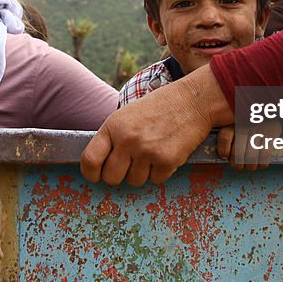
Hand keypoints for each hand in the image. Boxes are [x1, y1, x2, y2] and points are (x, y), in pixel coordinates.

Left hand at [81, 64, 230, 185]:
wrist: (192, 101)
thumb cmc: (159, 108)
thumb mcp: (127, 116)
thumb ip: (112, 138)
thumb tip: (98, 166)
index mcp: (113, 126)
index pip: (90, 160)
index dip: (91, 173)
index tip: (96, 176)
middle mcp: (127, 139)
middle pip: (111, 178)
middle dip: (120, 175)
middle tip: (130, 164)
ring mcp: (147, 151)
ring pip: (135, 181)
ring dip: (143, 172)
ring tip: (153, 151)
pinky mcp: (167, 161)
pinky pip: (156, 180)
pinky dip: (161, 171)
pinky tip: (166, 152)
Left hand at [217, 122, 275, 170]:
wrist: (268, 110)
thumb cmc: (248, 121)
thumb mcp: (235, 121)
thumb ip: (228, 134)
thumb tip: (224, 156)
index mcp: (233, 123)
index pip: (224, 137)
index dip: (223, 151)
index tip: (225, 156)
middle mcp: (245, 127)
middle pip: (238, 153)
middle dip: (237, 165)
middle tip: (238, 166)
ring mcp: (258, 131)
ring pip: (251, 157)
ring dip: (250, 166)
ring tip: (250, 166)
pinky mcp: (270, 135)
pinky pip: (265, 155)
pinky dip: (262, 163)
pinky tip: (261, 163)